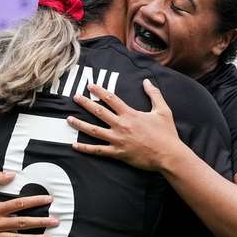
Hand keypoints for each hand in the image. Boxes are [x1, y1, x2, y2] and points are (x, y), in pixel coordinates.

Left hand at [67, 80, 183, 170]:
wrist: (168, 155)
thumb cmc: (166, 133)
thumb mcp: (163, 110)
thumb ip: (154, 94)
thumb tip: (147, 81)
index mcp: (130, 114)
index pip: (111, 99)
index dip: (99, 91)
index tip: (90, 86)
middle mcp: (121, 125)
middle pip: (99, 112)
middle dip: (85, 103)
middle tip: (75, 97)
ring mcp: (118, 140)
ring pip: (94, 131)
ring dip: (80, 124)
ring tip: (69, 119)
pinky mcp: (118, 153)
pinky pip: (98, 151)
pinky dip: (85, 148)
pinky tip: (74, 145)